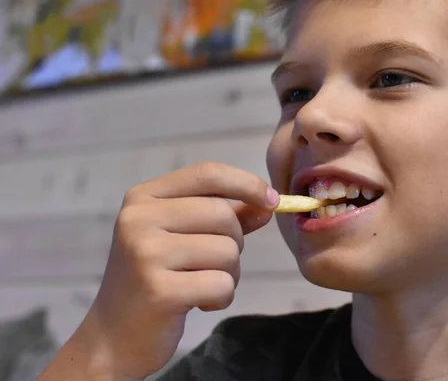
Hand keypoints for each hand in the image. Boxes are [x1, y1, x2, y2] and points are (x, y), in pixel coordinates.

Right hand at [57, 162, 278, 378]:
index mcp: (143, 197)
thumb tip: (268, 203)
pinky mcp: (159, 291)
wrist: (113, 336)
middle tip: (214, 264)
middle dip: (235, 242)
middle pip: (223, 215)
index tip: (273, 200)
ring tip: (201, 285)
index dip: (247, 184)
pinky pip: (223, 284)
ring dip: (230, 274)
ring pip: (228, 251)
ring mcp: (145, 254)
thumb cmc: (155, 278)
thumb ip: (224, 216)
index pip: (207, 173)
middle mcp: (139, 219)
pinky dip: (221, 298)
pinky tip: (197, 303)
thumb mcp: (182, 237)